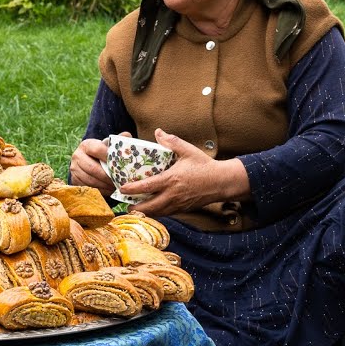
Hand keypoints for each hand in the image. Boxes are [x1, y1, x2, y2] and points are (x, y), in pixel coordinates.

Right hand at [69, 135, 116, 196]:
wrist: (88, 162)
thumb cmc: (102, 154)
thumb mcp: (108, 146)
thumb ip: (117, 141)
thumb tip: (126, 135)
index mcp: (86, 145)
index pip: (97, 149)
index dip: (108, 157)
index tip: (120, 165)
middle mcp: (77, 156)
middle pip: (93, 168)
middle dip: (108, 176)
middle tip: (120, 181)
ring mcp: (74, 169)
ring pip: (90, 180)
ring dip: (105, 185)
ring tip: (116, 186)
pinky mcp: (74, 181)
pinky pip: (88, 187)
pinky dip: (100, 190)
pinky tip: (108, 190)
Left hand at [120, 128, 249, 217]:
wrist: (222, 182)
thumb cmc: (204, 165)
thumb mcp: (188, 151)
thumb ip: (172, 142)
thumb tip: (158, 132)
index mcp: (171, 179)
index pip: (147, 187)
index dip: (132, 189)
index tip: (122, 188)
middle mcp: (173, 195)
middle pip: (149, 206)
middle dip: (136, 207)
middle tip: (126, 204)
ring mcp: (178, 204)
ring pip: (157, 212)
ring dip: (145, 212)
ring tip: (136, 208)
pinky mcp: (183, 209)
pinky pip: (167, 213)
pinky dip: (157, 212)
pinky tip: (152, 209)